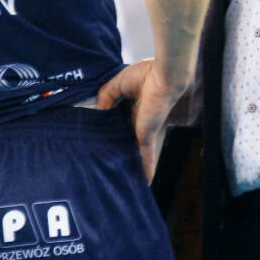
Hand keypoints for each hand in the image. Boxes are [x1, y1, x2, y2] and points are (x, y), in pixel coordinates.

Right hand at [96, 59, 186, 181]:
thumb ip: (105, 97)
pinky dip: (146, 170)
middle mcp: (138, 122)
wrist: (162, 76)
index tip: (98, 142)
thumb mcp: (117, 84)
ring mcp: (143, 131)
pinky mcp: (147, 136)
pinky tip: (145, 183)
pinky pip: (145, 157)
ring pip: (134, 152)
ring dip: (130, 164)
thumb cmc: (144, 75)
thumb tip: (96, 112)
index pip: (118, 124)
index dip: (109, 132)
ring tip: (121, 180)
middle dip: (118, 152)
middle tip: (106, 165)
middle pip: (125, 141)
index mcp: (132, 108)